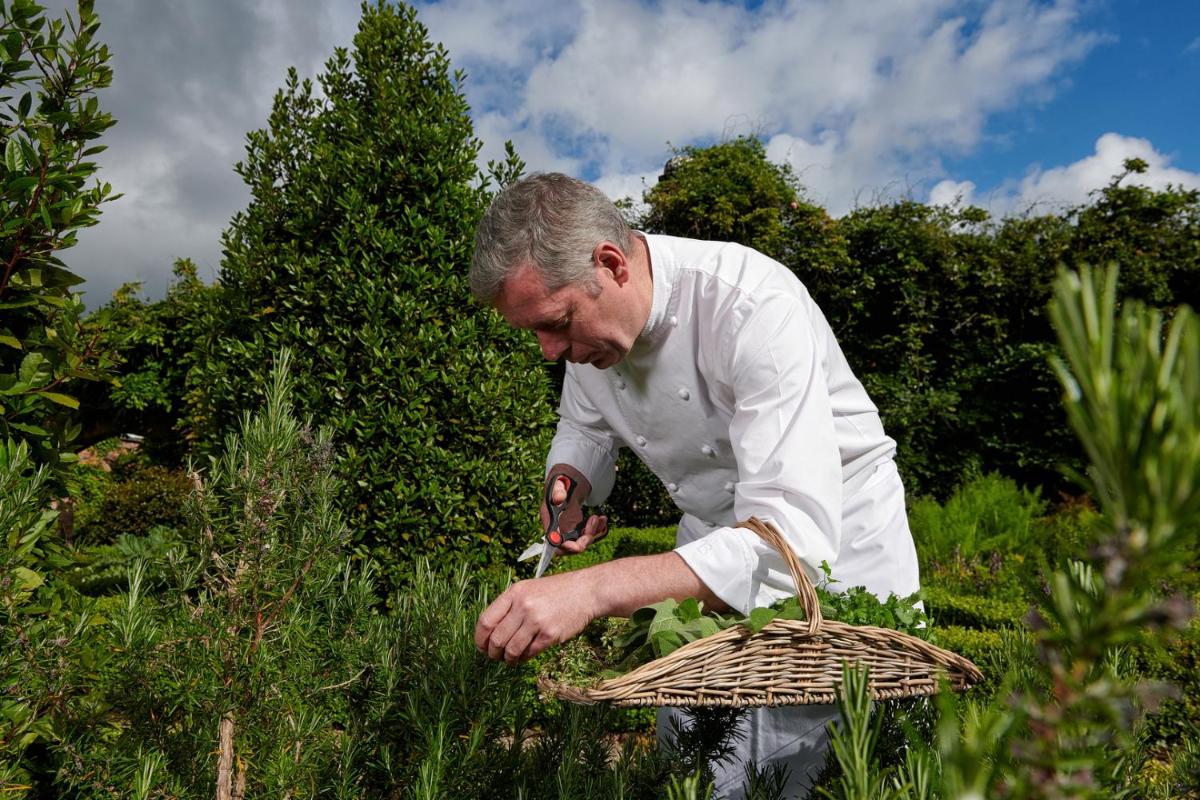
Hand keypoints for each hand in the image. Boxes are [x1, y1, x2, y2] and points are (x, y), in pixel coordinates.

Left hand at [474, 571, 596, 663]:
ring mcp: (537, 620)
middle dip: (492, 653)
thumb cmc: (556, 591)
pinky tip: (525, 656)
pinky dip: (524, 658)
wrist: (586, 591)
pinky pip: (529, 653)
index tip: (481, 647)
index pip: (486, 621)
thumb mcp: (529, 589)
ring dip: (508, 659)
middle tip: (495, 657)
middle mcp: (523, 605)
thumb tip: (490, 633)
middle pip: (496, 639)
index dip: (480, 639)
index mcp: (514, 593)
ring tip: (510, 659)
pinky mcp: (550, 634)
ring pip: (511, 649)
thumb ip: (510, 606)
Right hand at [541, 468, 607, 555]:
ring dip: (593, 532)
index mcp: (550, 522)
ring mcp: (569, 532)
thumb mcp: (558, 484)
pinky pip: (589, 536)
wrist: (565, 486)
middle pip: (571, 547)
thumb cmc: (559, 486)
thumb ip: (557, 491)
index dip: (565, 548)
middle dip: (585, 538)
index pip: (554, 543)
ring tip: (599, 517)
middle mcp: (558, 531)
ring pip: (582, 542)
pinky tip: (602, 519)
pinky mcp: (578, 531)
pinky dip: (598, 530)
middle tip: (594, 520)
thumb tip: (559, 498)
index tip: (578, 546)